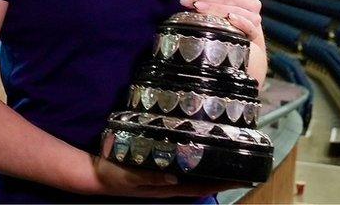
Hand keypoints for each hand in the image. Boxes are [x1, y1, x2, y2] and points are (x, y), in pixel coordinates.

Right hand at [82, 155, 241, 197]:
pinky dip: (197, 163)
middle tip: (244, 163)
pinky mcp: (159, 170)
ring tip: (230, 156)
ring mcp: (165, 178)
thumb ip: (150, 176)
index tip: (242, 177)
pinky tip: (201, 152)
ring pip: (196, 175)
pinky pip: (184, 168)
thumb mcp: (128, 175)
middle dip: (224, 176)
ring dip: (212, 168)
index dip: (221, 183)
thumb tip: (175, 176)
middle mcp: (170, 184)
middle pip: (204, 182)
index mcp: (167, 187)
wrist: (95, 174)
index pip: (201, 186)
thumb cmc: (112, 175)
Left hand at [176, 0, 264, 49]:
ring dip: (214, 9)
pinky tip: (228, 18)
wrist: (242, 32)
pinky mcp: (254, 31)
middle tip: (189, 0)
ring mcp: (254, 16)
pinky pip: (247, 25)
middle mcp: (252, 0)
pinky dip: (238, 21)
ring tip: (196, 8)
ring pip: (234, 10)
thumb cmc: (225, 10)